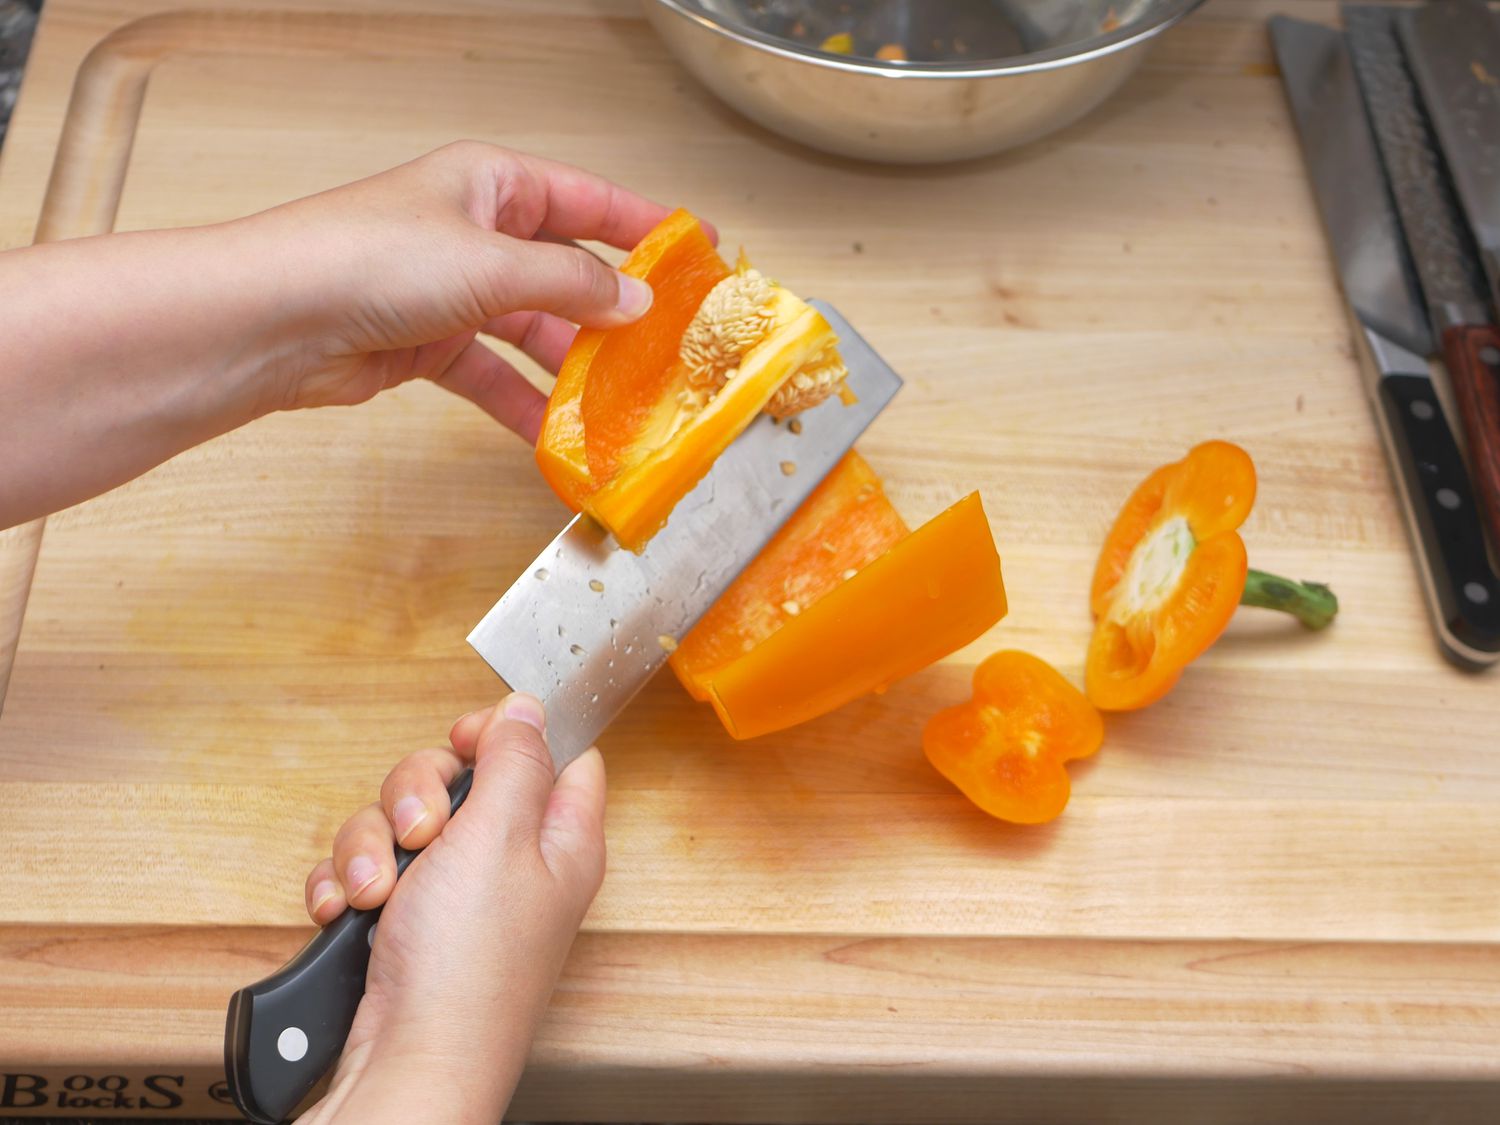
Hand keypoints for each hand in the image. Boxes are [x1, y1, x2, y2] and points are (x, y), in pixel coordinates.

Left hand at [247, 141, 670, 440]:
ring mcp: (451, 290)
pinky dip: (522, 403)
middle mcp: (474, 232)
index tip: (701, 250)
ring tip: (623, 403)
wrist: (272, 321)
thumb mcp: (490, 265)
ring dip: (572, 368)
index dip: (645, 226)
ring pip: (533, 330)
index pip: (588, 200)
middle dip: (614, 313)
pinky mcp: (427, 344)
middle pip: (565, 271)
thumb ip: (572, 285)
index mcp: (491, 185)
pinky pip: (494, 374)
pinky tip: (556, 435)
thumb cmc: (366, 261)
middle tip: (670, 348)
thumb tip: (636, 301)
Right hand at [297, 693, 605, 1124]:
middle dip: (417, 794)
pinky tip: (347, 913)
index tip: (466, 742)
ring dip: (371, 846)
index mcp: (559, 838)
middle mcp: (510, 863)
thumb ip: (517, 760)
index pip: (557, 754)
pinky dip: (347, 885)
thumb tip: (531, 708)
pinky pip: (365, 870)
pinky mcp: (404, 923)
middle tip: (420, 833)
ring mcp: (455, 895)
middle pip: (462, 778)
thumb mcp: (500, 835)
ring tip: (377, 894)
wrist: (405, 1061)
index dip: (508, 733)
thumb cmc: (467, 967)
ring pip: (402, 822)